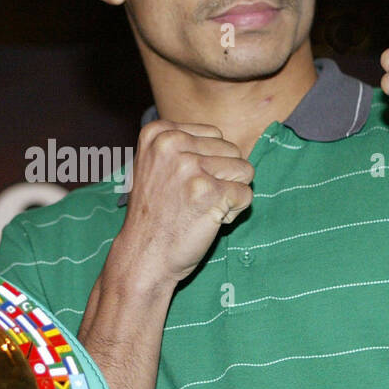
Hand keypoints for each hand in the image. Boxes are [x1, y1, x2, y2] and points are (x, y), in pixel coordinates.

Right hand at [116, 120, 253, 285]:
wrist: (143, 255)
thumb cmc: (156, 214)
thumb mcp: (156, 165)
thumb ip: (186, 146)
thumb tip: (226, 141)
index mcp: (159, 132)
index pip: (215, 135)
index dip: (209, 164)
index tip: (183, 184)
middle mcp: (171, 143)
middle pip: (232, 150)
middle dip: (222, 178)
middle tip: (193, 200)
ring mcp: (189, 167)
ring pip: (244, 170)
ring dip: (230, 194)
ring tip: (201, 208)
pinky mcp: (208, 191)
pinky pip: (246, 195)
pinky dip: (234, 212)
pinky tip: (208, 220)